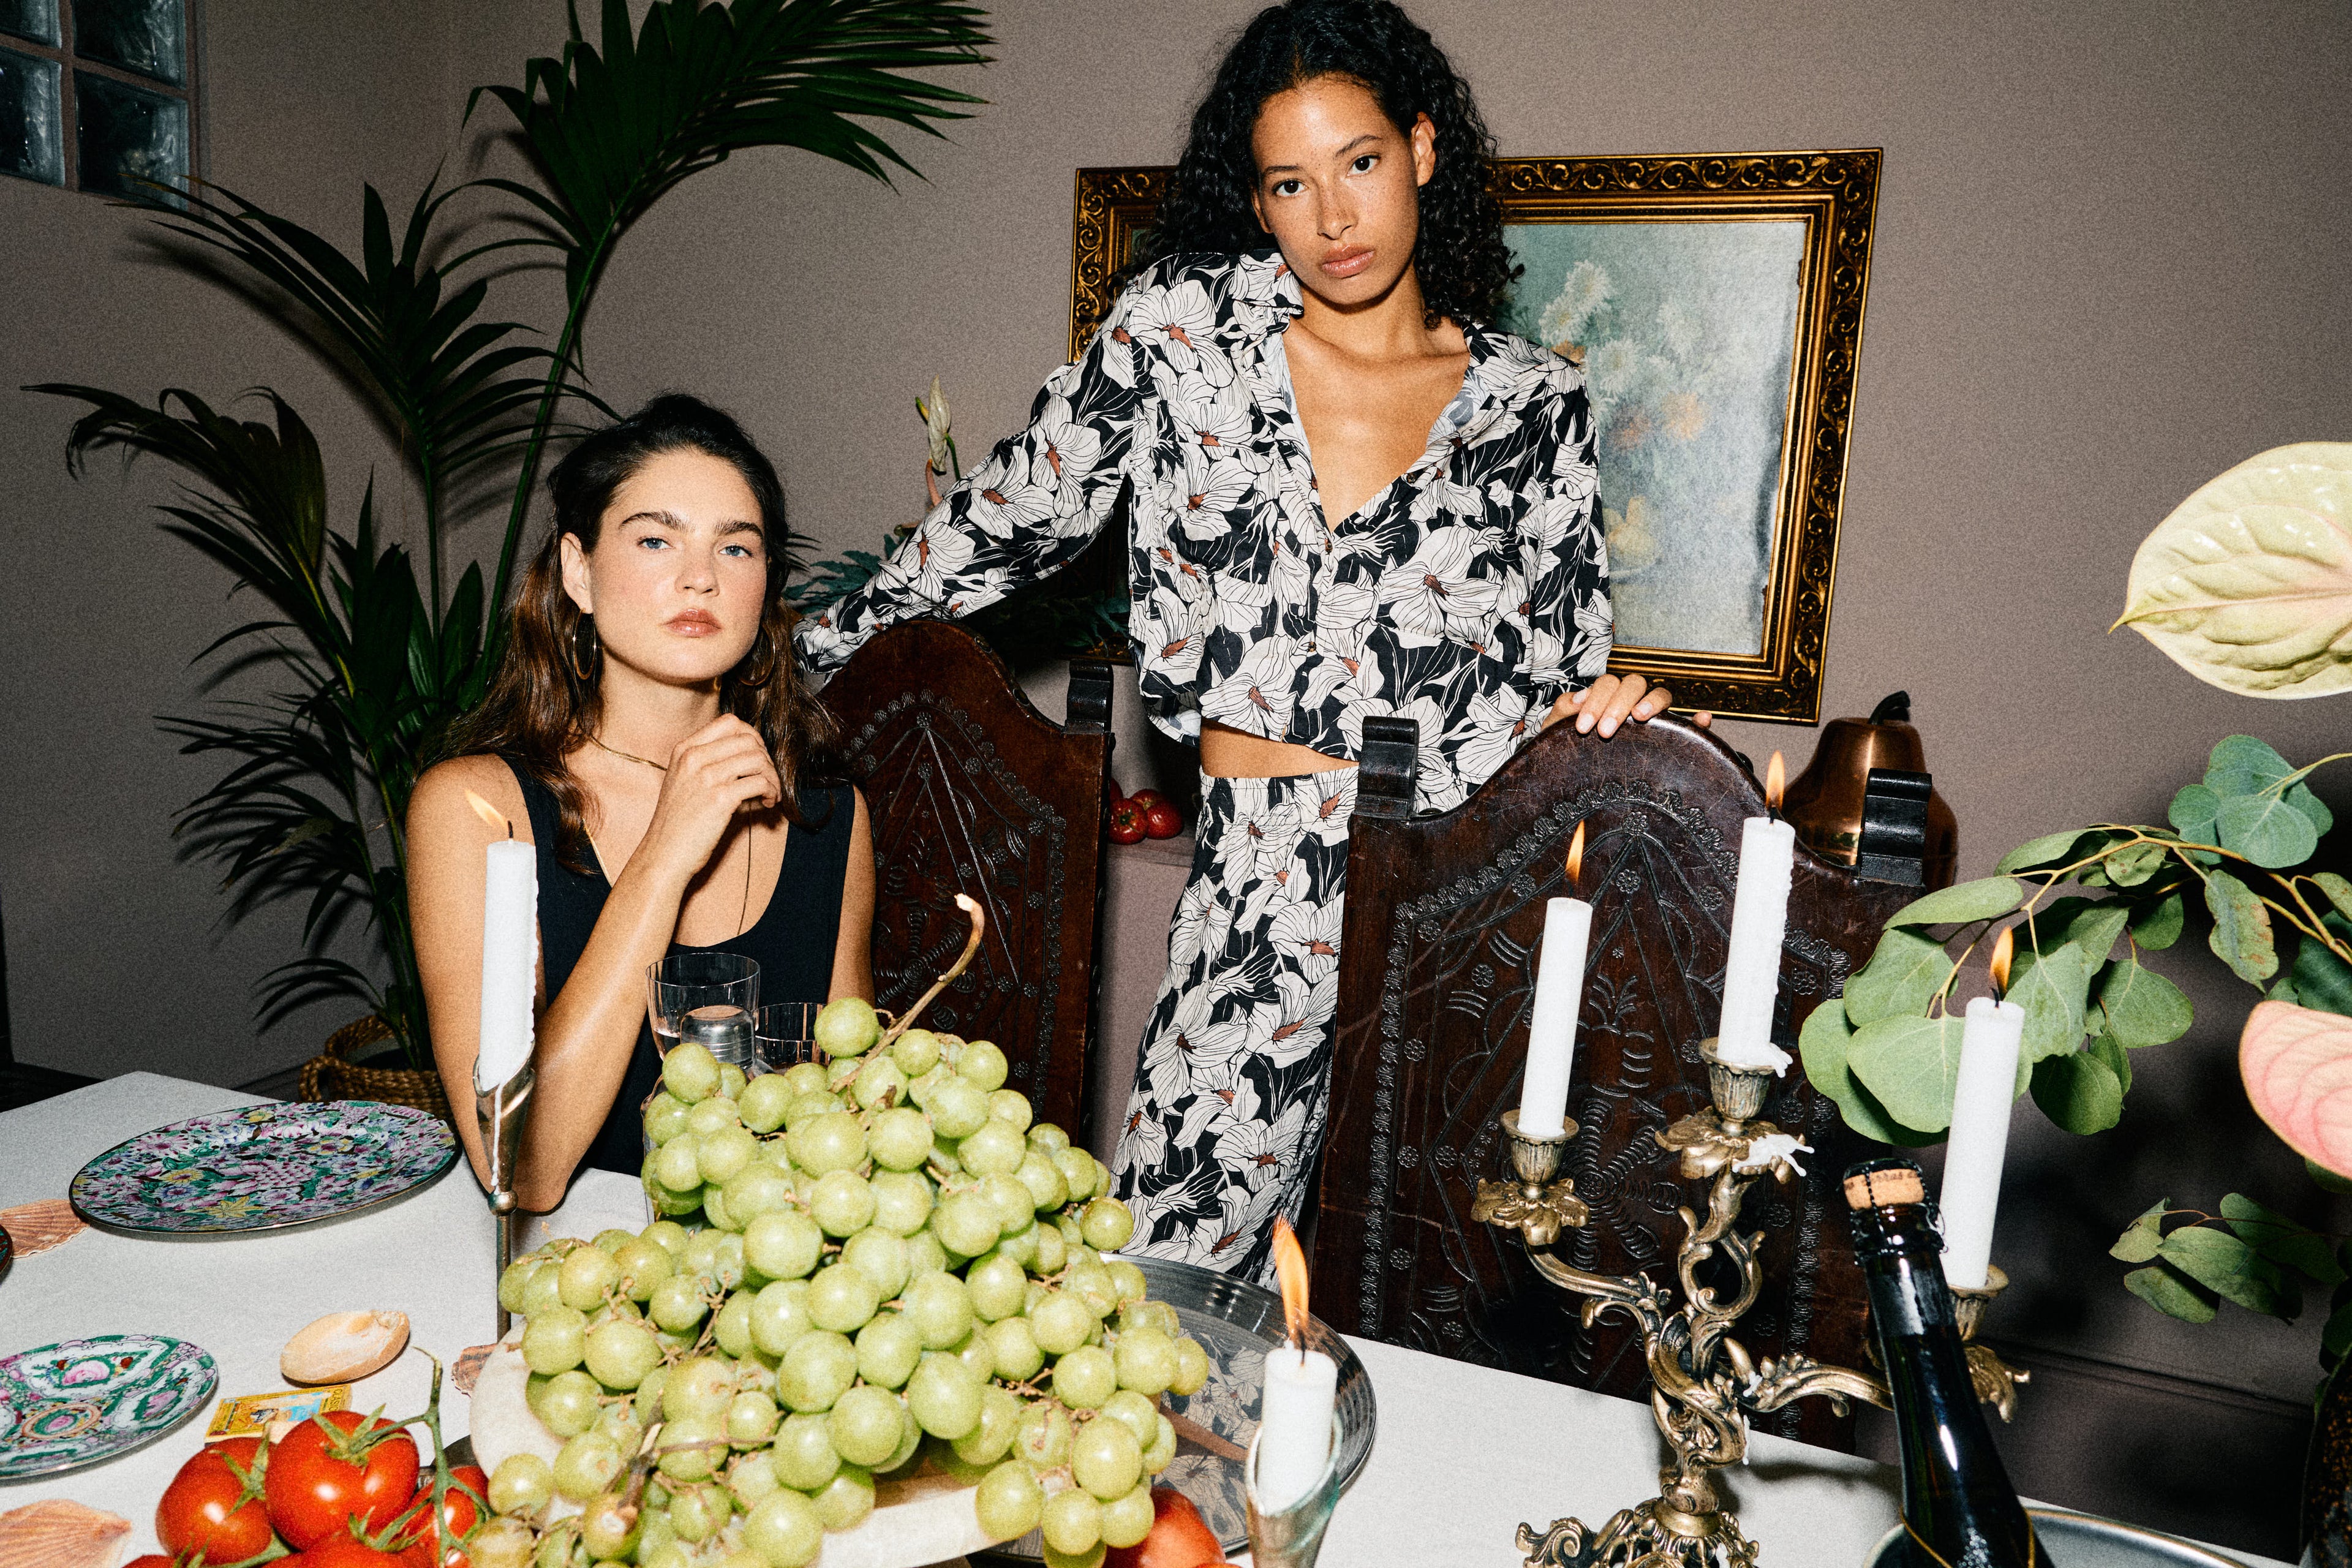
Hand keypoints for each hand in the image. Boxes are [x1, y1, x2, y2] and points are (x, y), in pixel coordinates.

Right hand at [637, 715, 780, 882]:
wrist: (664, 854)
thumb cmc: (678, 823)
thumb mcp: (684, 781)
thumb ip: (709, 762)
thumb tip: (751, 754)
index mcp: (685, 749)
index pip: (729, 722)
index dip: (752, 736)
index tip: (758, 757)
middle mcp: (694, 757)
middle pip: (748, 738)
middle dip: (766, 757)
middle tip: (767, 778)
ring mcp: (706, 776)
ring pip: (758, 758)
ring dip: (773, 776)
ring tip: (771, 793)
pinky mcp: (719, 799)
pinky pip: (760, 782)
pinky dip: (772, 791)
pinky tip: (768, 803)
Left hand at [1543, 673, 1712, 737]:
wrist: (1571, 780)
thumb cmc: (1566, 752)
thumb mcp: (1557, 731)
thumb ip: (1562, 711)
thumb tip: (1578, 699)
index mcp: (1605, 696)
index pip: (1608, 683)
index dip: (1596, 700)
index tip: (1584, 728)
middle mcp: (1630, 702)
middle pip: (1634, 684)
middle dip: (1619, 704)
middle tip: (1605, 731)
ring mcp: (1652, 718)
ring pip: (1662, 695)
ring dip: (1654, 701)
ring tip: (1641, 716)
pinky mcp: (1669, 738)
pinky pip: (1688, 725)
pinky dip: (1696, 721)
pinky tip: (1701, 720)